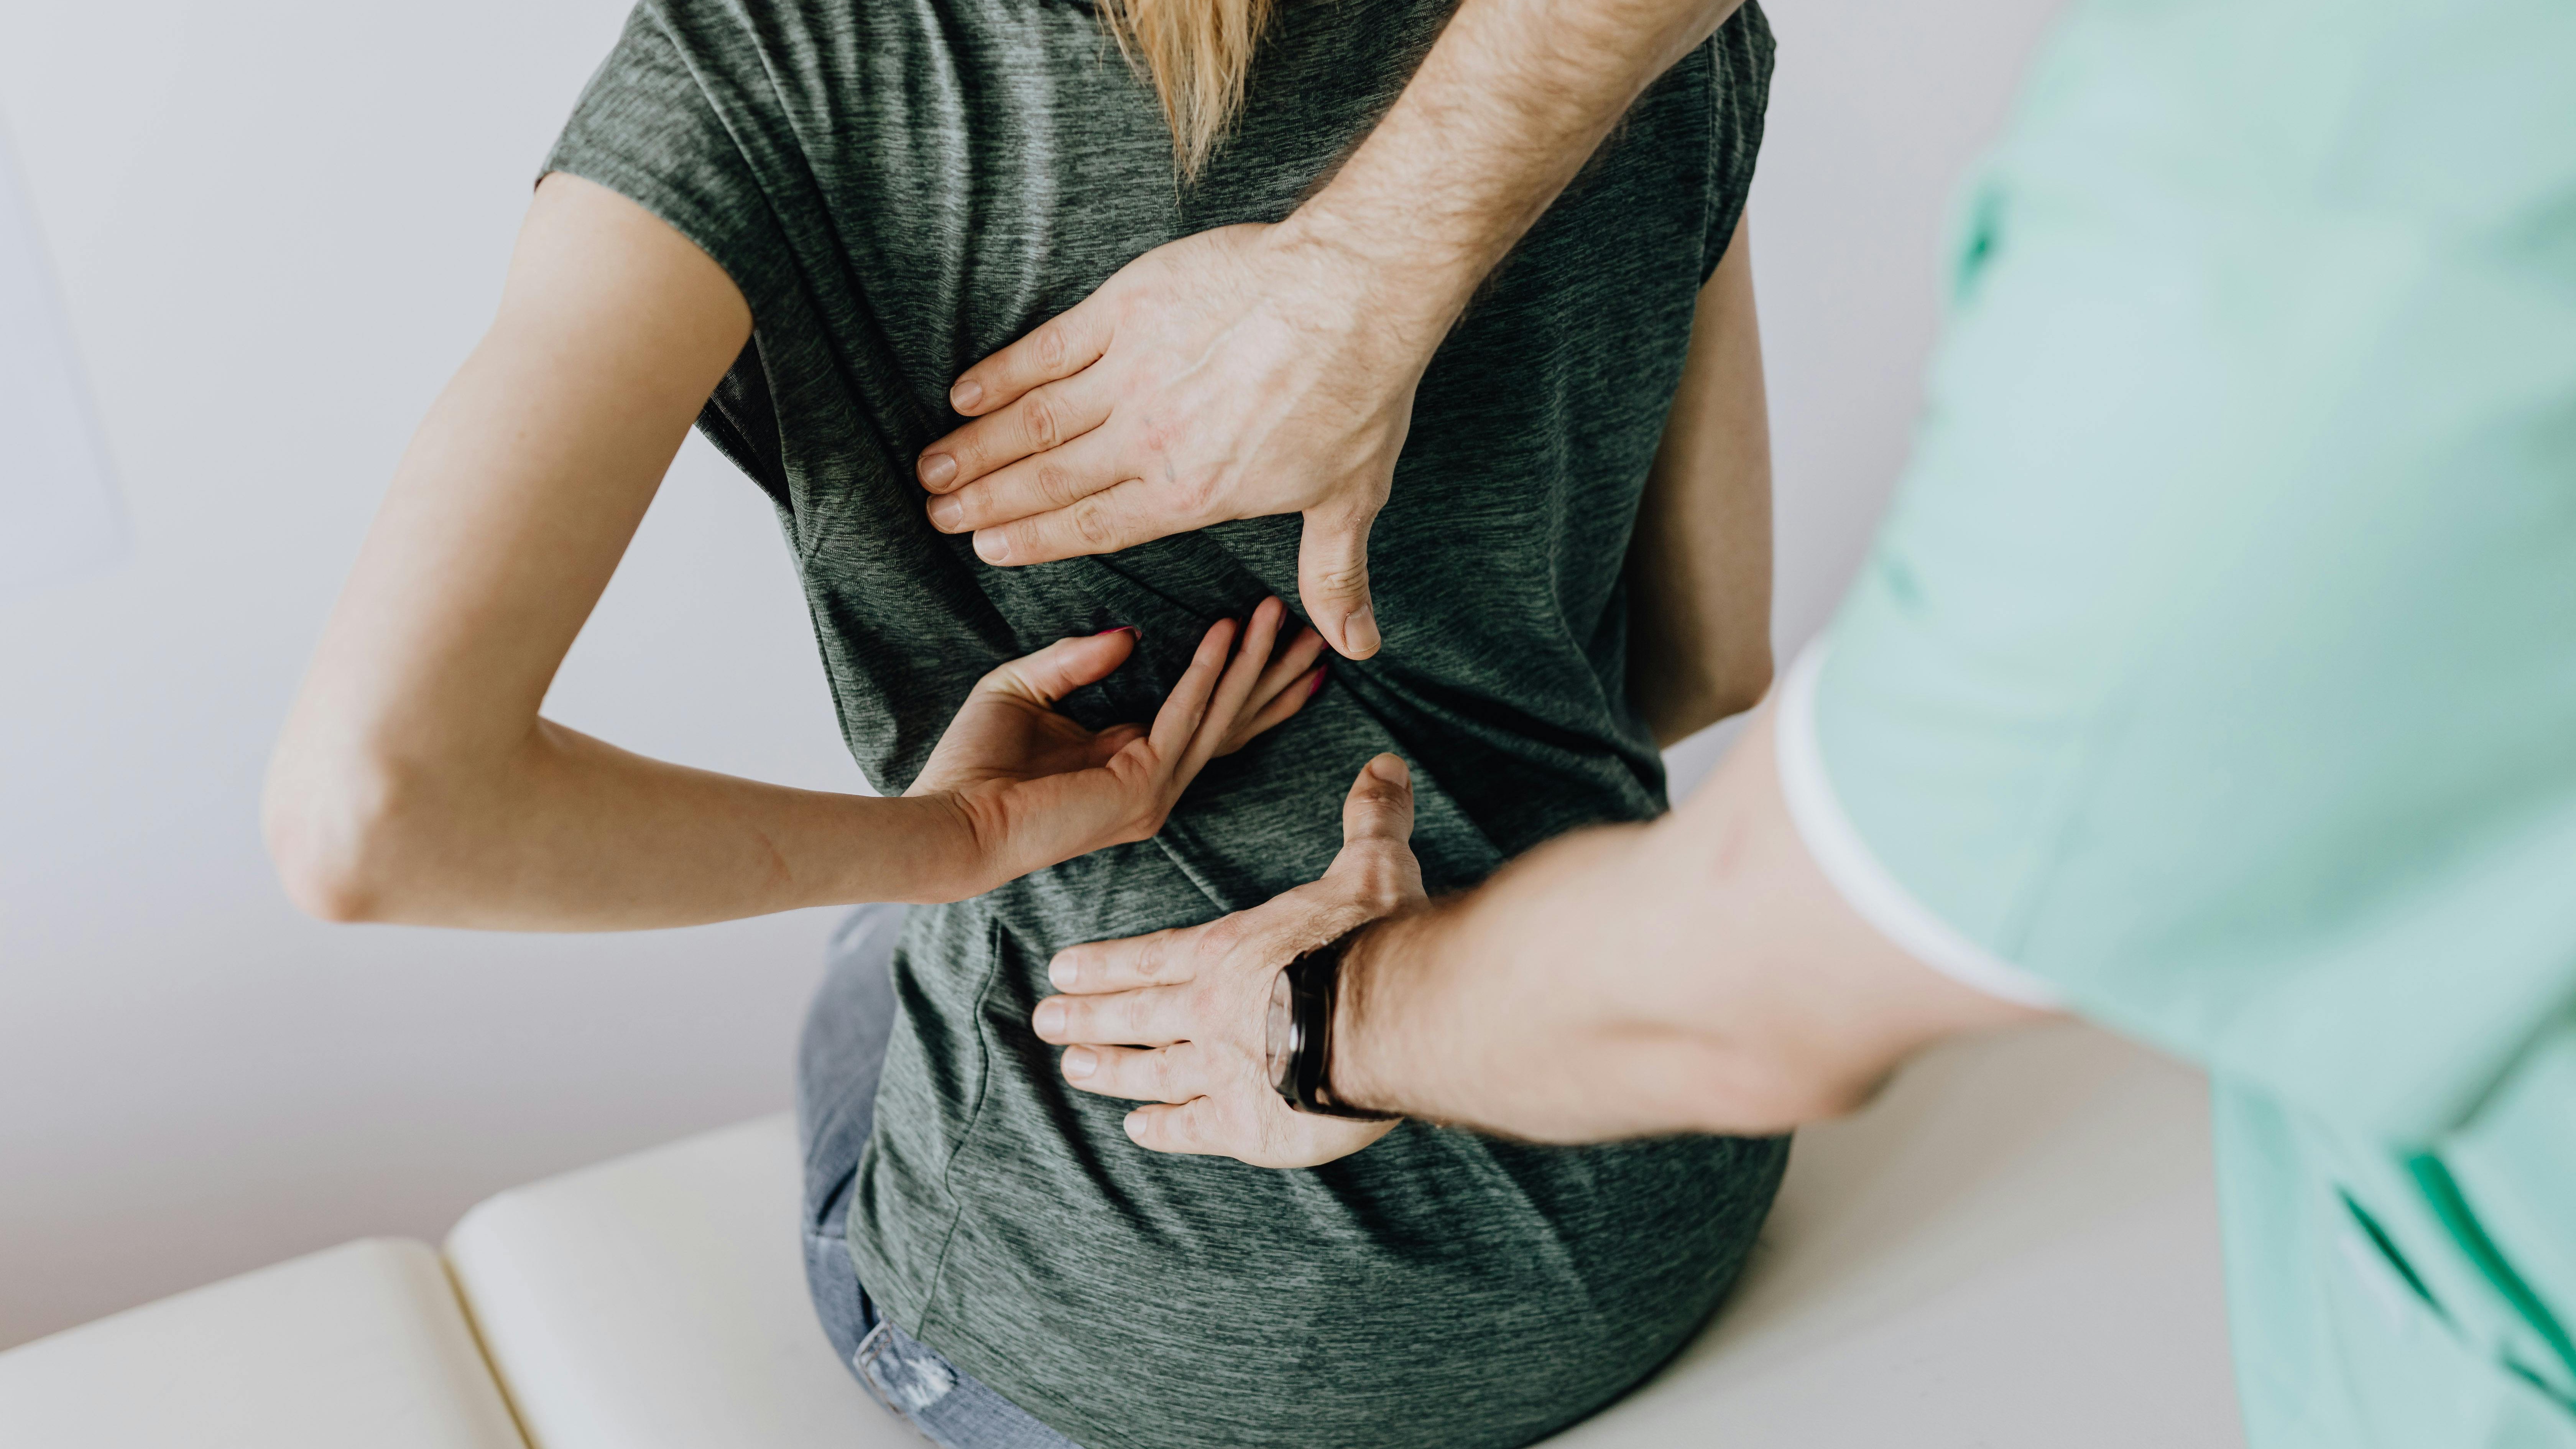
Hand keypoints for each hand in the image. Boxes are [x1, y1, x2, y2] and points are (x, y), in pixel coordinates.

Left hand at [909, 598, 1325, 894]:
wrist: (949, 821)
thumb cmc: (972, 765)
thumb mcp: (1024, 688)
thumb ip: (1075, 660)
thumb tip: (1130, 634)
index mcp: (1130, 763)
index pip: (1206, 718)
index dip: (1245, 679)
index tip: (1278, 636)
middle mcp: (1153, 783)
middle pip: (1233, 721)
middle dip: (1275, 674)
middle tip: (1317, 630)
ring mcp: (1153, 792)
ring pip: (1220, 716)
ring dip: (1253, 662)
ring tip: (1278, 612)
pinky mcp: (1140, 788)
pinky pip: (1184, 718)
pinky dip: (1206, 672)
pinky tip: (1226, 631)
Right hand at [915, 223, 1437, 660]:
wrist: (1354, 294)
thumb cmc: (1357, 396)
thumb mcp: (1350, 498)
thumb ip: (1332, 575)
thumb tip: (1356, 645)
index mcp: (1192, 494)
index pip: (1094, 526)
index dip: (1034, 540)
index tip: (987, 548)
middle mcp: (1148, 441)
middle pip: (1048, 479)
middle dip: (985, 501)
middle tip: (937, 516)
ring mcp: (1132, 373)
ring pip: (1034, 420)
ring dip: (977, 446)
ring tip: (932, 468)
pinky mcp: (1128, 308)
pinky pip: (1049, 348)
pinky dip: (1002, 371)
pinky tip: (964, 392)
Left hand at [1033, 754, 1425, 1167]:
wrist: (1389, 1016)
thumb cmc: (1376, 938)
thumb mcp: (1373, 867)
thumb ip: (1371, 820)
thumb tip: (1384, 765)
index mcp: (1230, 951)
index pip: (1153, 957)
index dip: (1106, 964)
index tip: (1061, 968)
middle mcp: (1209, 1010)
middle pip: (1134, 1013)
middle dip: (1085, 1016)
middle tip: (1044, 1021)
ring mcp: (1220, 1070)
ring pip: (1148, 1071)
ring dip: (1108, 1070)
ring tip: (1073, 1070)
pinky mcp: (1245, 1124)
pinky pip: (1190, 1127)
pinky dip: (1161, 1128)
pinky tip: (1138, 1129)